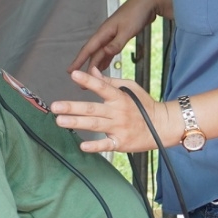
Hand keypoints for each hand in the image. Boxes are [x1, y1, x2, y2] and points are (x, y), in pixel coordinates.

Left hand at [49, 67, 178, 153]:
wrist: (162, 126)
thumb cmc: (144, 105)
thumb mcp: (129, 88)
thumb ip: (109, 81)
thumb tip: (91, 71)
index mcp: (119, 97)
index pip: (102, 87)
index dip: (88, 80)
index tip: (74, 75)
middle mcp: (117, 112)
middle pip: (92, 109)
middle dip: (72, 107)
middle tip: (55, 106)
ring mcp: (118, 128)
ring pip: (95, 125)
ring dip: (76, 123)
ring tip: (60, 121)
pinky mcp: (120, 142)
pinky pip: (106, 144)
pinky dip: (95, 146)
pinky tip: (82, 146)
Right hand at [70, 0, 170, 72]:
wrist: (147, 2)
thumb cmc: (136, 14)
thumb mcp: (127, 30)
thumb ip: (116, 43)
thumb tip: (104, 54)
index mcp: (104, 32)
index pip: (88, 49)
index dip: (78, 61)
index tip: (70, 71)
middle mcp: (105, 34)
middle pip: (93, 52)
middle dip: (86, 66)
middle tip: (81, 82)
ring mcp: (112, 35)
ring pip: (100, 52)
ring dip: (95, 64)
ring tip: (91, 77)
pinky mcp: (119, 35)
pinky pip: (109, 50)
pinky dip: (105, 58)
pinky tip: (104, 65)